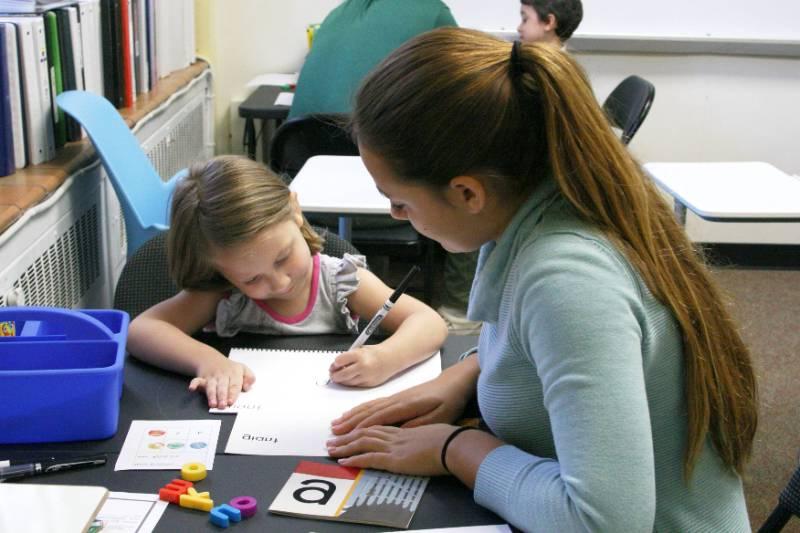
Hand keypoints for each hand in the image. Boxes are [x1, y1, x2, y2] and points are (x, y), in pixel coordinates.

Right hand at [188, 358, 254, 408]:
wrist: (211, 359)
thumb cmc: (230, 368)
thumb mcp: (244, 369)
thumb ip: (250, 378)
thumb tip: (247, 387)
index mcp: (234, 373)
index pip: (234, 384)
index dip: (233, 393)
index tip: (231, 401)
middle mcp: (223, 375)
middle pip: (222, 387)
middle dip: (222, 396)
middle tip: (223, 405)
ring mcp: (212, 377)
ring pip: (211, 386)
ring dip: (211, 395)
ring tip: (212, 404)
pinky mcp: (202, 378)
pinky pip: (197, 380)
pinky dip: (194, 384)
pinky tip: (192, 388)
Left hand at [327, 423, 456, 475]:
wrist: (455, 442)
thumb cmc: (449, 436)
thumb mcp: (432, 425)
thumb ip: (417, 429)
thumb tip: (407, 434)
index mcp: (404, 423)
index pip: (377, 421)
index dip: (361, 422)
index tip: (348, 425)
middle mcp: (395, 431)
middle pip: (365, 429)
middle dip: (347, 433)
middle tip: (332, 437)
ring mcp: (393, 444)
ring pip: (363, 441)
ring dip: (345, 445)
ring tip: (331, 448)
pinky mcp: (394, 458)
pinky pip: (369, 457)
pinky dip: (355, 458)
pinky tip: (344, 461)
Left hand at [329, 345, 391, 386]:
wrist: (390, 359)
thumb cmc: (374, 353)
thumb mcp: (360, 349)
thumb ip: (348, 357)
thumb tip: (336, 366)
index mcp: (359, 355)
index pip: (339, 361)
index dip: (335, 364)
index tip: (334, 364)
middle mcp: (362, 367)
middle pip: (341, 374)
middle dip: (334, 375)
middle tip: (332, 374)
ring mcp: (366, 376)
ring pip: (347, 382)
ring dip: (341, 380)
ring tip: (340, 376)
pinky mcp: (369, 384)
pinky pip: (355, 385)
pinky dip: (350, 382)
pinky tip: (349, 378)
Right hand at [330, 360, 476, 434]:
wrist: (454, 382)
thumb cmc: (448, 401)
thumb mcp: (438, 417)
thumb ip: (417, 425)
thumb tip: (396, 434)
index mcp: (404, 406)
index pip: (377, 419)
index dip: (360, 429)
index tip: (345, 438)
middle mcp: (396, 400)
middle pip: (368, 412)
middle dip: (349, 423)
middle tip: (333, 433)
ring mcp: (395, 397)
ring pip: (368, 406)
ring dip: (351, 415)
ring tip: (336, 423)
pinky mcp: (398, 397)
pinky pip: (374, 403)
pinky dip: (360, 409)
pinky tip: (354, 413)